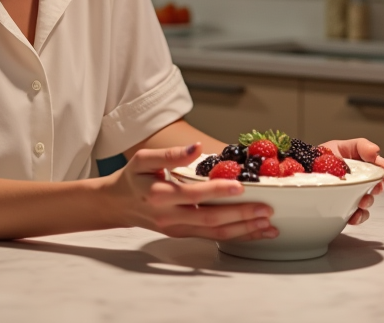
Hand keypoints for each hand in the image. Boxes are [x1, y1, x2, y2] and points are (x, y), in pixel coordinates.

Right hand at [104, 143, 276, 241]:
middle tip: (266, 209)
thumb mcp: (144, 159)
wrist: (116, 204)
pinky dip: (236, 235)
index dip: (218, 191)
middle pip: (210, 219)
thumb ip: (171, 154)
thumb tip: (196, 147)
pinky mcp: (183, 235)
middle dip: (241, 215)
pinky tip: (254, 232)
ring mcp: (177, 229)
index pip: (194, 195)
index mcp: (160, 194)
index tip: (241, 185)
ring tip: (268, 225)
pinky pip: (212, 237)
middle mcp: (170, 217)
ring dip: (243, 230)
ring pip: (214, 233)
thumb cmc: (133, 178)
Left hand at [318, 138, 383, 225]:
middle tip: (375, 187)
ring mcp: (351, 195)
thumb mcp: (338, 147)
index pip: (377, 166)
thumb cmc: (316, 159)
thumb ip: (360, 146)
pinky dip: (358, 217)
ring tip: (362, 200)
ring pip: (367, 201)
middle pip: (375, 185)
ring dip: (368, 202)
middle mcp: (357, 180)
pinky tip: (355, 214)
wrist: (298, 173)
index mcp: (359, 164)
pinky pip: (356, 216)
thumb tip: (376, 151)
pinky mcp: (343, 208)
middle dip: (378, 187)